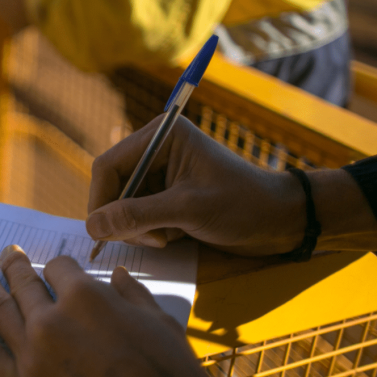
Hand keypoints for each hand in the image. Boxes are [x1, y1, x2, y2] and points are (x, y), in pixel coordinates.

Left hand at [0, 245, 228, 376]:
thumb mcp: (164, 329)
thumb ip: (135, 298)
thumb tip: (118, 275)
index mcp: (89, 299)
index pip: (61, 269)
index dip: (58, 267)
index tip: (56, 269)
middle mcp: (53, 321)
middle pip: (23, 283)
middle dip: (13, 265)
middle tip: (4, 255)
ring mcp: (33, 356)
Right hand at [86, 117, 376, 254]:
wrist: (283, 220)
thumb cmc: (242, 205)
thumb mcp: (187, 210)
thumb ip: (136, 216)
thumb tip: (92, 226)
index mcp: (162, 137)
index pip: (108, 166)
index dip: (101, 200)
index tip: (104, 231)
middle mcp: (157, 150)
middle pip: (113, 186)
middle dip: (123, 216)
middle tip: (147, 239)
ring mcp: (162, 174)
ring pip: (124, 204)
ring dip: (137, 227)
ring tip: (165, 238)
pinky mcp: (169, 195)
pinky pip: (139, 214)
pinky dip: (149, 231)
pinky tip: (172, 237)